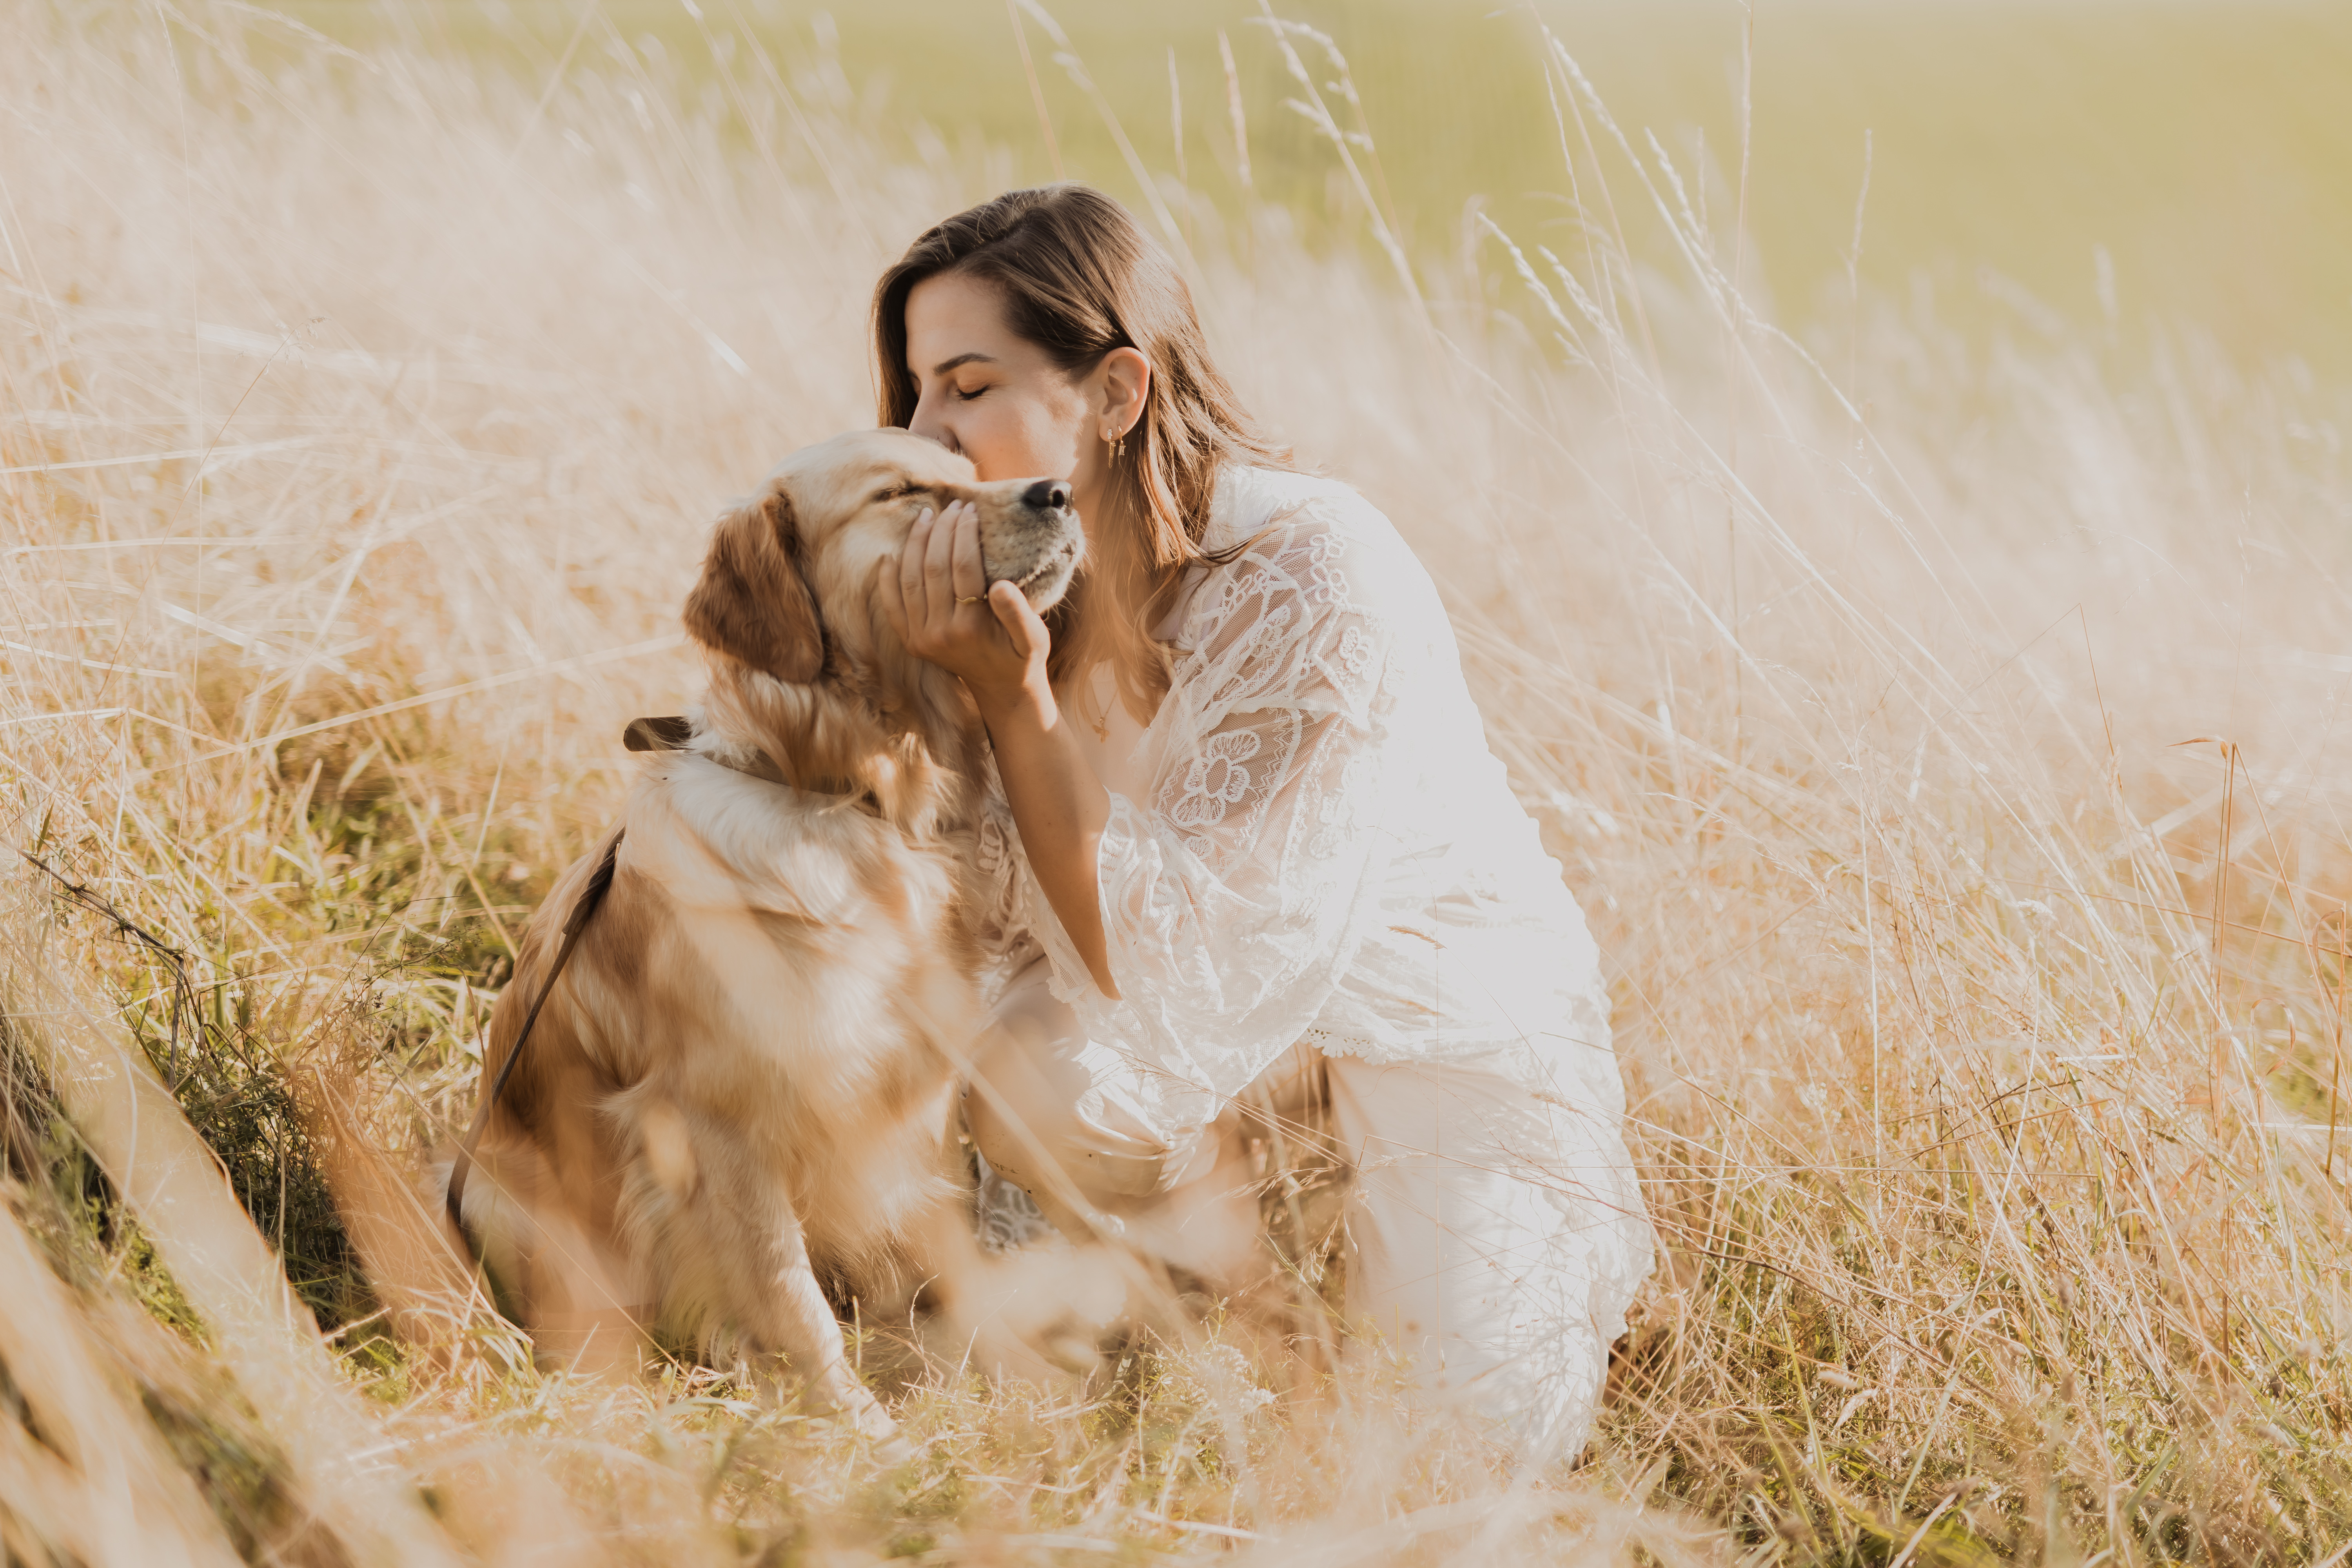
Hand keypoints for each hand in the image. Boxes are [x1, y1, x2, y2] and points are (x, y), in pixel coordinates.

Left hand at [883, 501, 1052, 715]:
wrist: (1002, 691)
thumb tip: (999, 585)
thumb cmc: (1022, 657)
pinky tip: (890, 553)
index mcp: (971, 628)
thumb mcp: (1033, 638)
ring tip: (926, 516)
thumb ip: (1017, 613)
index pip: (963, 567)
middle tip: (952, 505)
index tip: (970, 509)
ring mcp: (921, 638)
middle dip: (942, 530)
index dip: (965, 533)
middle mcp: (940, 633)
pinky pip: (892, 604)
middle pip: (934, 568)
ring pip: (910, 579)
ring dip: (915, 543)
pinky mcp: (911, 641)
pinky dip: (887, 578)